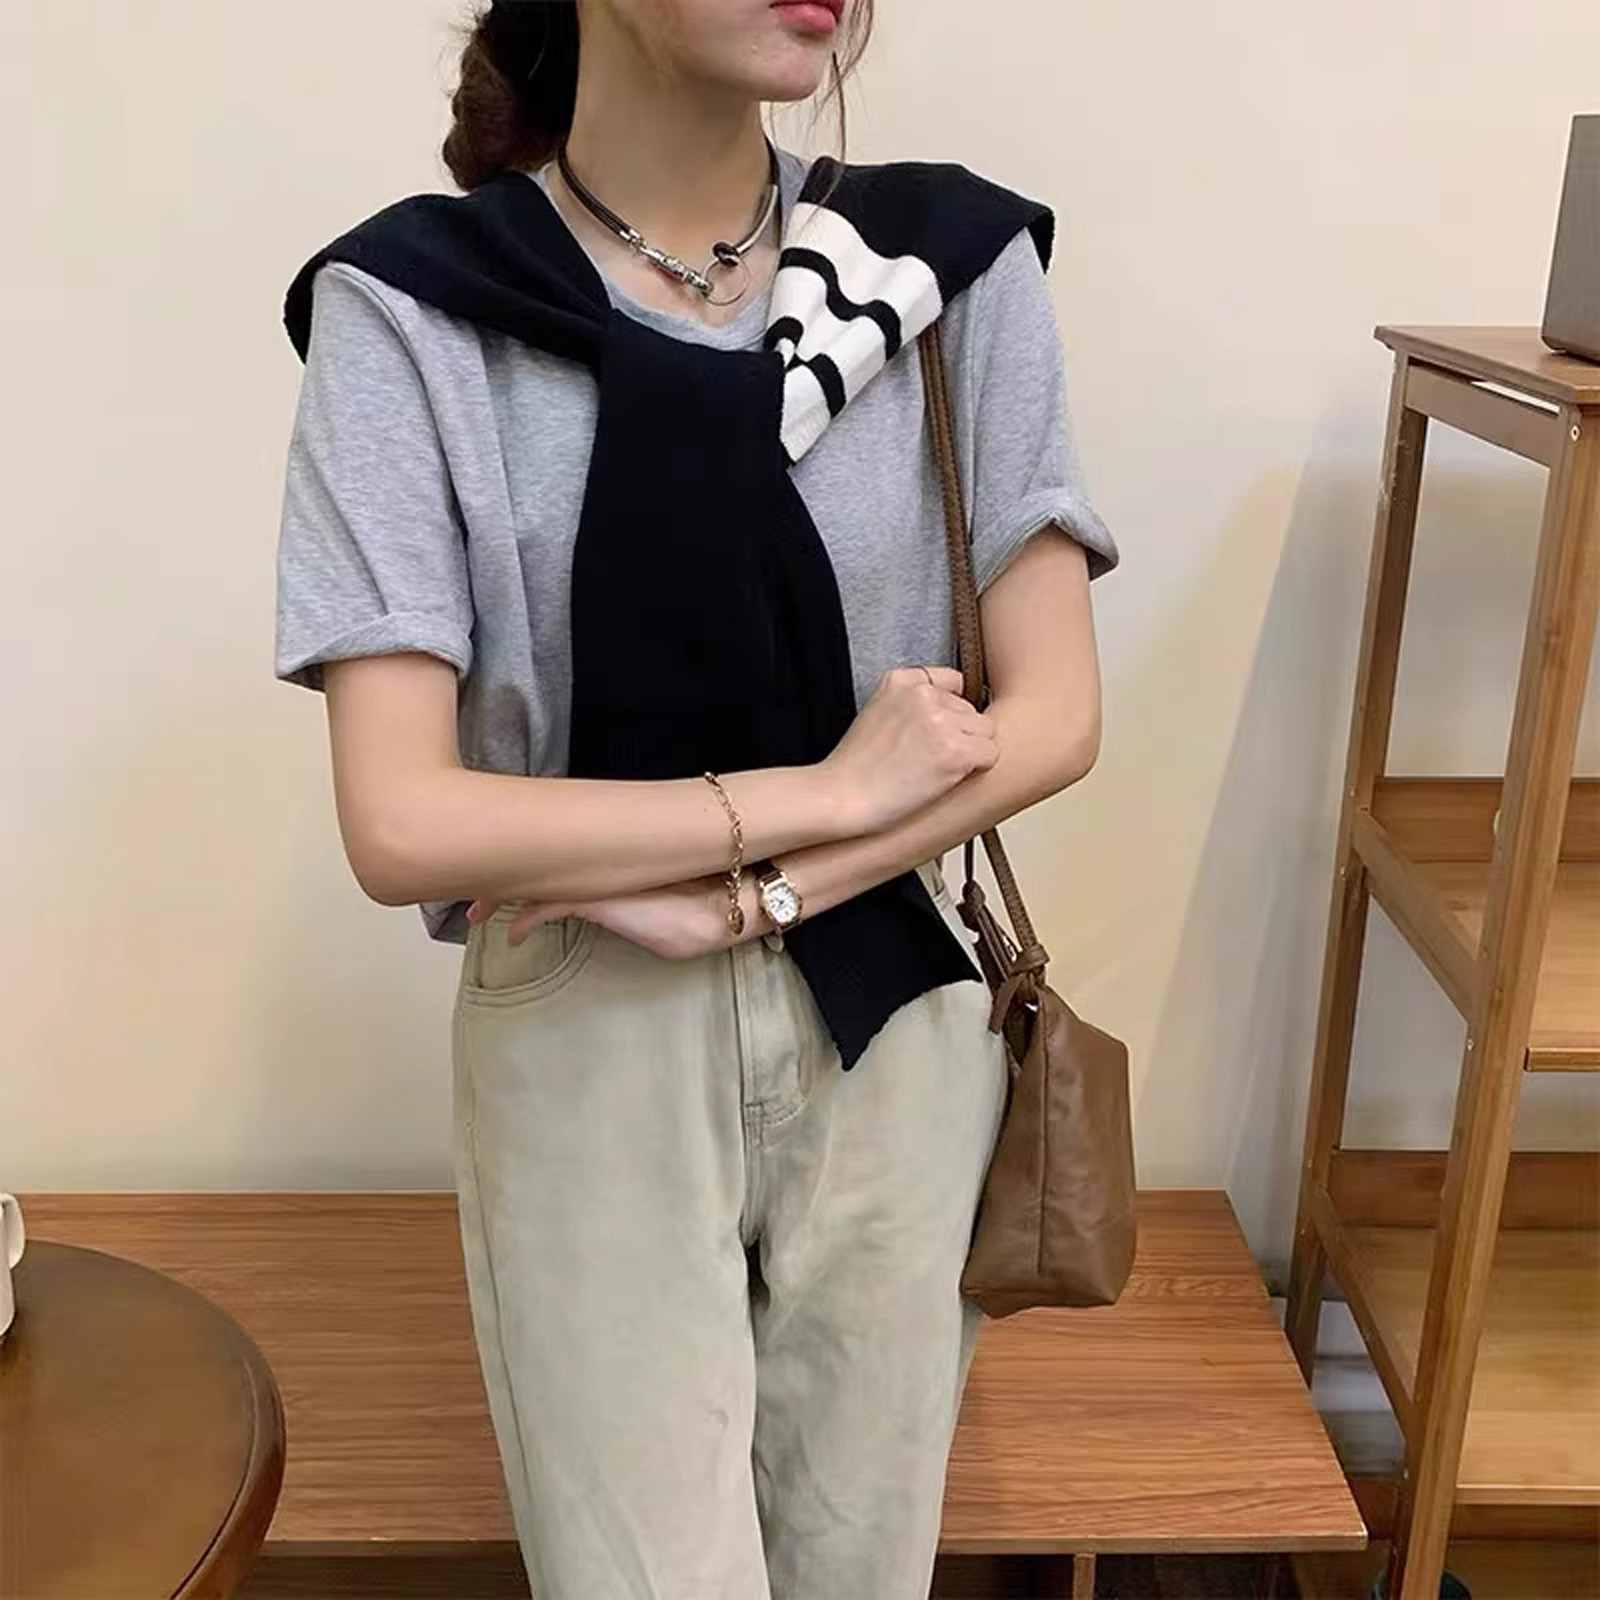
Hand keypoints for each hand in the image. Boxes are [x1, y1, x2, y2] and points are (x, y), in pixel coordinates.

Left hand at [467, 875, 736, 960]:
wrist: (726, 904)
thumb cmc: (694, 907)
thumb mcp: (646, 902)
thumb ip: (616, 897)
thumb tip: (594, 899)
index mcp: (608, 857)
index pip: (556, 851)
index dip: (526, 860)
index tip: (501, 873)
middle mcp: (600, 860)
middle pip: (537, 859)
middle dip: (500, 873)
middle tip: (473, 892)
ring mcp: (600, 876)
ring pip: (537, 879)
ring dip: (505, 896)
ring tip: (477, 912)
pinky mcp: (603, 897)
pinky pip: (553, 907)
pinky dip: (529, 920)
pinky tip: (513, 937)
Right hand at [820, 666, 997, 833]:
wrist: (841, 797)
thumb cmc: (854, 769)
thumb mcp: (876, 713)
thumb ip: (911, 703)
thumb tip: (952, 712)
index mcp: (902, 680)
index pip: (954, 682)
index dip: (949, 712)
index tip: (935, 732)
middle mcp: (924, 694)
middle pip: (971, 710)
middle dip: (959, 735)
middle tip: (929, 759)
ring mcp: (941, 722)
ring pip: (985, 731)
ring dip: (969, 752)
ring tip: (935, 769)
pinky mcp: (955, 752)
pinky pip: (991, 754)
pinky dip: (976, 770)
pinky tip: (947, 778)